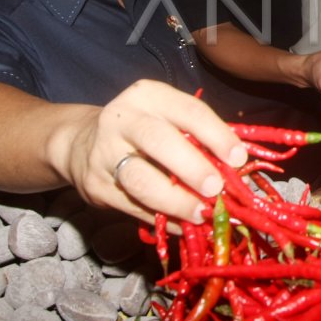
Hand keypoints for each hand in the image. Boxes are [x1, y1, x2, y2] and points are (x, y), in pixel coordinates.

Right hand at [62, 80, 244, 225]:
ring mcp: (104, 153)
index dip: (217, 135)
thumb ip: (199, 139)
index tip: (238, 159)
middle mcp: (123, 119)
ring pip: (140, 179)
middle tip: (216, 188)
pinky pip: (133, 207)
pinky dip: (162, 219)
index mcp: (149, 95)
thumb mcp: (168, 118)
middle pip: (159, 141)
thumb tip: (236, 174)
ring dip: (175, 200)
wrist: (82, 143)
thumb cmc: (144, 129)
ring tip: (200, 213)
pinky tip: (182, 225)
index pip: (189, 110)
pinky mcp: (95, 186)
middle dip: (192, 167)